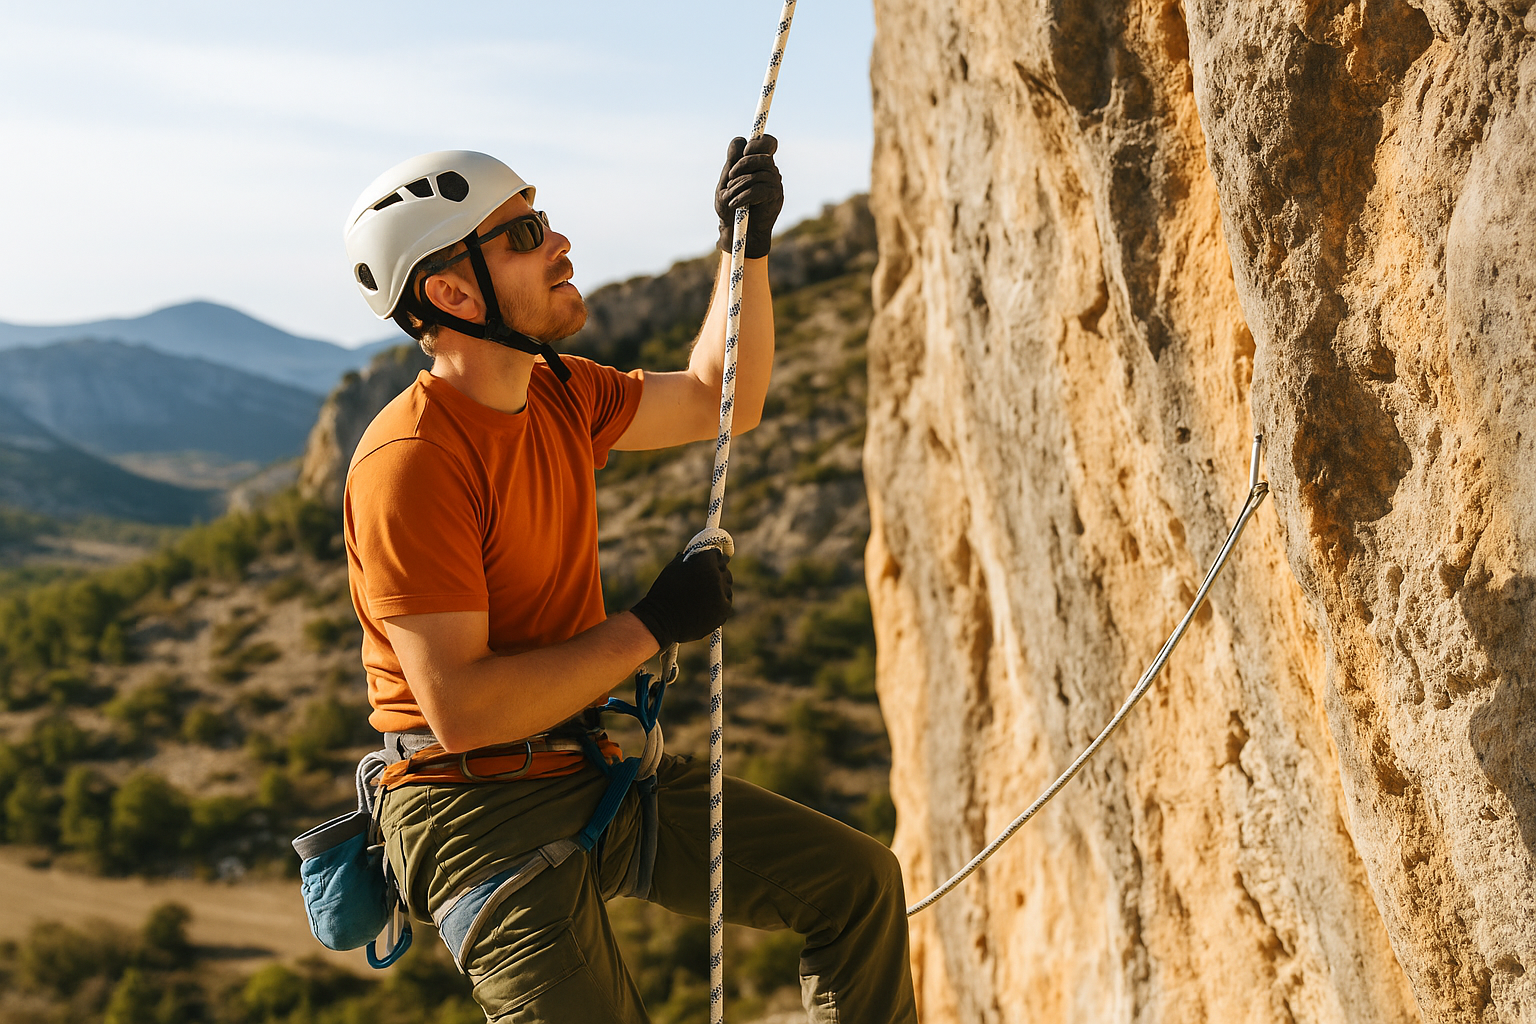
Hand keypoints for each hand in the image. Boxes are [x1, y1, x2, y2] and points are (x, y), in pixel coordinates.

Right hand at [628, 548, 733, 647]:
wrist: (661, 620)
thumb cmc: (664, 592)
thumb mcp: (673, 568)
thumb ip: (689, 558)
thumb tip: (696, 553)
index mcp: (705, 562)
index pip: (716, 555)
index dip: (710, 559)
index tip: (706, 564)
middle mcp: (717, 576)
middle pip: (724, 571)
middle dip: (715, 573)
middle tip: (704, 580)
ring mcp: (721, 595)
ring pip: (727, 588)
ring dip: (718, 589)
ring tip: (703, 596)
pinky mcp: (723, 611)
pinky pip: (726, 603)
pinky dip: (719, 604)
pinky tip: (707, 606)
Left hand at [715, 135, 783, 259]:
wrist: (736, 232)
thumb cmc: (730, 207)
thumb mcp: (726, 182)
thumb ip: (732, 162)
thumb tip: (741, 140)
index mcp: (759, 164)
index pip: (768, 143)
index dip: (758, 143)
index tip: (745, 151)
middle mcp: (770, 172)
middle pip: (762, 156)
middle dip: (742, 164)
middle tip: (731, 177)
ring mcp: (775, 184)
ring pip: (758, 175)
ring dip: (739, 186)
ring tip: (730, 198)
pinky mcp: (775, 197)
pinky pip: (759, 190)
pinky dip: (743, 196)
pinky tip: (735, 204)